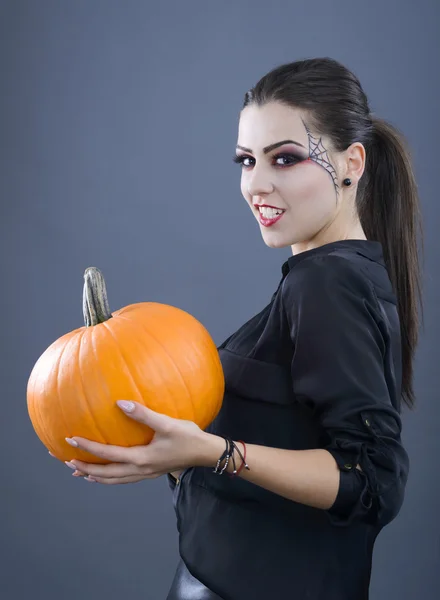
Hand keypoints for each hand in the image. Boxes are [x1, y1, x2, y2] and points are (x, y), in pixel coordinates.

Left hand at [55, 400, 210, 484]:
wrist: (205, 453)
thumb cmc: (189, 437)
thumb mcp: (167, 423)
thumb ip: (143, 414)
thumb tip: (120, 404)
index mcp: (141, 459)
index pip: (108, 454)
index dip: (87, 448)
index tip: (70, 440)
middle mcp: (140, 470)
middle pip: (105, 474)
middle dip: (84, 468)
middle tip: (66, 460)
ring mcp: (145, 474)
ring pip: (113, 480)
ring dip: (95, 476)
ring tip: (79, 472)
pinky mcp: (150, 472)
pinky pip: (123, 478)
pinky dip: (109, 478)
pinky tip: (107, 471)